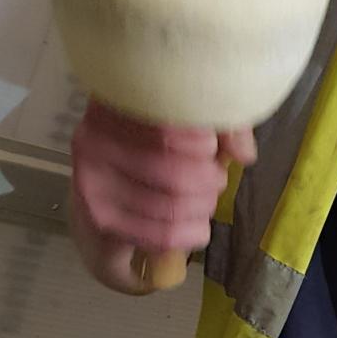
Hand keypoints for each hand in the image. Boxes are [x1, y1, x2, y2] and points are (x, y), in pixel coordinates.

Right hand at [70, 100, 255, 290]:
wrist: (106, 205)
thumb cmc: (154, 153)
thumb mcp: (190, 128)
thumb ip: (222, 128)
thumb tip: (244, 153)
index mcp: (117, 104)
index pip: (169, 122)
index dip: (204, 141)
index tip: (212, 147)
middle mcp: (94, 138)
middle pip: (175, 169)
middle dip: (209, 180)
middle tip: (215, 179)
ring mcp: (92, 181)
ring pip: (173, 203)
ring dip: (204, 206)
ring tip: (206, 199)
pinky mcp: (101, 219)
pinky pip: (165, 233)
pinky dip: (194, 231)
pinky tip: (196, 224)